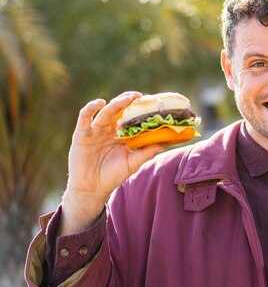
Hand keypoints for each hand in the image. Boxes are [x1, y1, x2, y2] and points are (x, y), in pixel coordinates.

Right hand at [60, 91, 166, 235]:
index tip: (151, 102)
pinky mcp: (81, 134)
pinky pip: (84, 117)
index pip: (131, 117)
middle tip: (140, 96)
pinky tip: (101, 103)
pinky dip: (91, 108)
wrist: (92, 189)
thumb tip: (167, 142)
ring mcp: (95, 131)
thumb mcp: (133, 163)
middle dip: (129, 102)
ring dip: (116, 103)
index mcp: (121, 135)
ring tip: (127, 98)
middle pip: (119, 110)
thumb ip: (148, 151)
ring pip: (105, 111)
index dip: (139, 109)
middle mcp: (108, 130)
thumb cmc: (112, 176)